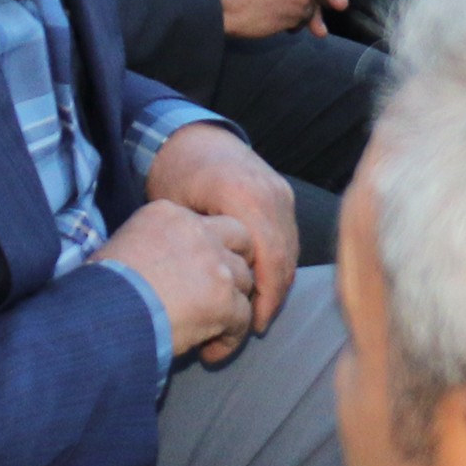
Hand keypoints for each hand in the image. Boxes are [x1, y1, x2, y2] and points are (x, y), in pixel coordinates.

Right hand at [95, 200, 254, 359]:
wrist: (100, 317)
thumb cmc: (99, 290)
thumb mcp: (120, 248)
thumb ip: (153, 247)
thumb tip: (166, 271)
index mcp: (169, 214)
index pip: (205, 223)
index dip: (206, 250)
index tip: (193, 276)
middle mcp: (197, 231)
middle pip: (240, 239)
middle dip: (235, 264)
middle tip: (220, 293)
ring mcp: (214, 264)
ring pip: (245, 280)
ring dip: (232, 305)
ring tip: (210, 330)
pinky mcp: (223, 299)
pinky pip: (242, 318)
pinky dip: (229, 339)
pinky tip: (209, 353)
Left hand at [144, 119, 298, 336]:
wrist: (191, 139)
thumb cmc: (175, 177)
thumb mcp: (177, 212)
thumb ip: (202, 249)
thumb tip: (213, 296)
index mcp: (244, 197)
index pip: (268, 259)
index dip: (264, 297)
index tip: (250, 326)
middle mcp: (271, 194)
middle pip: (284, 257)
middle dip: (273, 296)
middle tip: (255, 327)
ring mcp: (281, 192)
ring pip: (291, 249)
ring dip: (278, 282)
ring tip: (259, 312)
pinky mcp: (283, 194)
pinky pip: (288, 236)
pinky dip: (279, 262)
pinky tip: (262, 284)